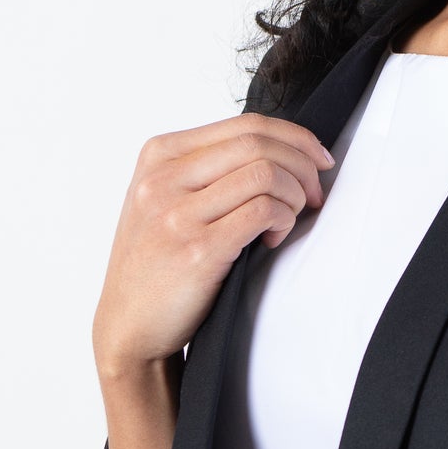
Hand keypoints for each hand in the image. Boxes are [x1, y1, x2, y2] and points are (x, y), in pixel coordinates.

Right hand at [93, 112, 336, 375]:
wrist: (128, 324)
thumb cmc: (157, 262)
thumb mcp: (164, 198)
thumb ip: (206, 168)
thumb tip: (280, 150)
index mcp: (159, 154)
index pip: (245, 124)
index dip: (296, 139)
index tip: (319, 161)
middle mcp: (163, 177)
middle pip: (257, 144)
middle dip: (303, 167)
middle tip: (314, 195)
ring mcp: (176, 213)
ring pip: (264, 174)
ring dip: (294, 196)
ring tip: (288, 220)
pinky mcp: (197, 249)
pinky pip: (261, 211)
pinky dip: (282, 220)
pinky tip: (273, 238)